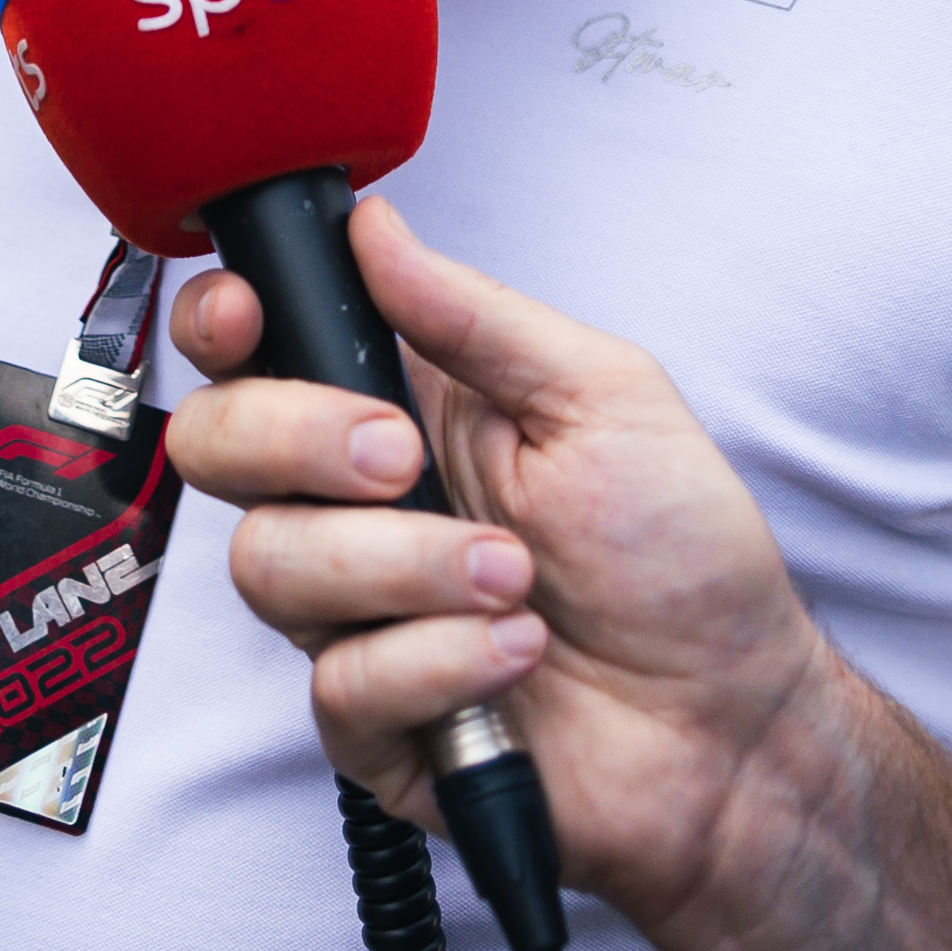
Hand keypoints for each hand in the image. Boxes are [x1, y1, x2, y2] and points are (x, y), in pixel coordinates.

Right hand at [161, 195, 847, 943]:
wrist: (734, 719)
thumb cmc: (681, 554)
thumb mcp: (603, 396)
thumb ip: (476, 316)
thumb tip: (375, 227)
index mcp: (400, 412)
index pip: (253, 354)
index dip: (219, 326)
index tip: (249, 318)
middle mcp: (357, 509)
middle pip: (217, 448)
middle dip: (298, 439)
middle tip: (406, 458)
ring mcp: (355, 618)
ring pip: (270, 567)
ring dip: (405, 565)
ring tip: (516, 580)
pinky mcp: (373, 723)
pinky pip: (339, 684)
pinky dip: (439, 661)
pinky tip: (518, 657)